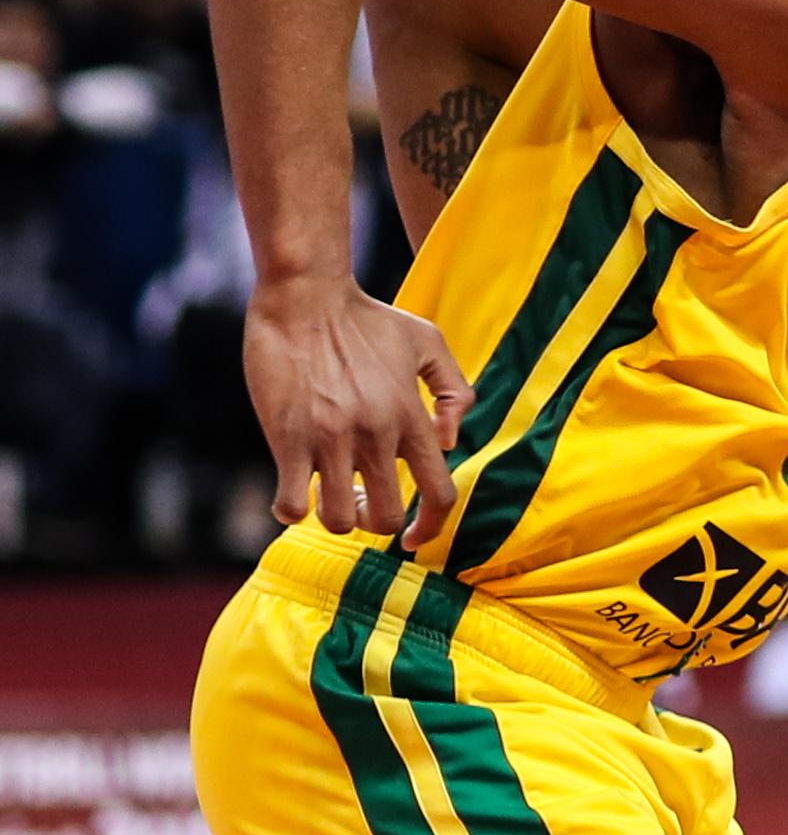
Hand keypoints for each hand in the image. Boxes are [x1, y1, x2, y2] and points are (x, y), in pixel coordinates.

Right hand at [245, 274, 470, 543]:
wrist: (305, 295)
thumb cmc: (366, 317)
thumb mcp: (428, 342)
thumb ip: (453, 392)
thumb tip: (450, 442)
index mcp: (411, 419)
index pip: (440, 494)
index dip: (432, 528)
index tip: (413, 539)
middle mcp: (375, 435)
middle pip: (386, 517)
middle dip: (375, 522)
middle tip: (360, 500)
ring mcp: (330, 439)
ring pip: (338, 519)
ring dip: (334, 517)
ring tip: (326, 494)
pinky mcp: (286, 437)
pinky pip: (290, 503)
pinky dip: (290, 511)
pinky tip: (289, 494)